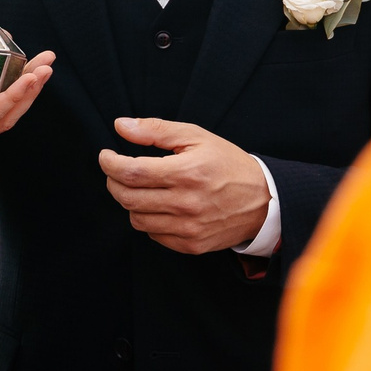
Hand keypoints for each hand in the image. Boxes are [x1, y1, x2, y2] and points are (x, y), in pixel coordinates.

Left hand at [0, 52, 56, 152]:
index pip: (2, 106)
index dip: (25, 85)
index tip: (41, 61)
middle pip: (10, 113)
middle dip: (34, 87)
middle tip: (50, 61)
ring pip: (5, 115)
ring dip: (28, 91)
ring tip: (44, 69)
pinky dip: (11, 97)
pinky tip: (25, 79)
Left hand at [98, 117, 269, 254]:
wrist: (264, 200)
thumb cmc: (228, 163)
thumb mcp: (196, 137)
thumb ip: (156, 130)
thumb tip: (120, 126)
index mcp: (187, 172)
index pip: (131, 172)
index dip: (109, 163)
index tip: (106, 156)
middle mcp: (186, 203)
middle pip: (128, 197)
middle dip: (113, 182)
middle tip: (117, 171)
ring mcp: (189, 227)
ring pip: (136, 219)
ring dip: (130, 201)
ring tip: (140, 188)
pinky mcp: (191, 244)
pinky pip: (153, 234)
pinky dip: (148, 219)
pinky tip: (158, 205)